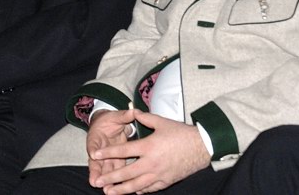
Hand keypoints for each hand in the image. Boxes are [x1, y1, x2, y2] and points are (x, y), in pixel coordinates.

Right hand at [87, 109, 134, 189]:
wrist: (109, 125)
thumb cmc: (110, 120)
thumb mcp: (115, 116)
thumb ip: (124, 116)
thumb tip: (133, 111)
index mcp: (96, 137)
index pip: (93, 143)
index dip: (94, 149)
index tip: (94, 155)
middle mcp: (99, 149)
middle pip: (96, 162)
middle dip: (96, 172)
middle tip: (95, 182)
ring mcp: (105, 157)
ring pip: (104, 170)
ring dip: (105, 180)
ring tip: (106, 190)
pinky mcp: (114, 162)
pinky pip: (113, 171)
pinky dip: (114, 180)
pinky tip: (117, 189)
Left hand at [90, 111, 210, 193]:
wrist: (202, 147)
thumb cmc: (181, 133)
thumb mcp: (161, 122)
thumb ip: (145, 117)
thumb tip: (133, 111)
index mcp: (148, 146)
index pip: (123, 151)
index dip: (108, 153)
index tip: (95, 155)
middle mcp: (151, 163)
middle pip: (126, 173)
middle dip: (110, 178)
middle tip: (97, 181)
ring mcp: (159, 174)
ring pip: (136, 186)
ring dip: (121, 190)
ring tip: (109, 192)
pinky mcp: (166, 181)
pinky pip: (149, 188)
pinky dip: (139, 190)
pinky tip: (132, 191)